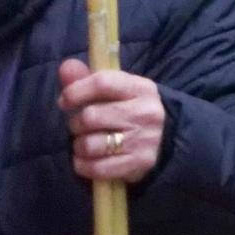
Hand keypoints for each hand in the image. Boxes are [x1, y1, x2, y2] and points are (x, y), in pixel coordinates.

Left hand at [57, 60, 167, 183]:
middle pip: (90, 117)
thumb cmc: (133, 110)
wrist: (169, 138)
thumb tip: (66, 66)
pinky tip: (88, 160)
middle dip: (76, 124)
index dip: (75, 91)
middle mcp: (145, 112)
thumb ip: (88, 78)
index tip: (65, 101)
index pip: (102, 83)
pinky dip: (83, 165)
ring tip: (88, 143)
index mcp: (141, 88)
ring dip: (80, 146)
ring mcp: (143, 139)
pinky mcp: (139, 163)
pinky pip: (96, 168)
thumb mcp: (118, 90)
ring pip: (89, 144)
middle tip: (82, 126)